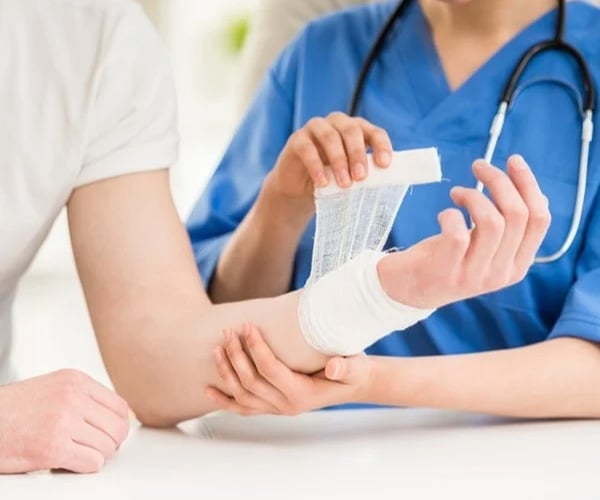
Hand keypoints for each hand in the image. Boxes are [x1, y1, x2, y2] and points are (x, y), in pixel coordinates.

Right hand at [0, 369, 129, 473]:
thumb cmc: (13, 411)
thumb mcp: (54, 389)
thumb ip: (83, 398)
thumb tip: (114, 417)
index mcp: (75, 381)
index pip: (120, 406)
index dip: (119, 426)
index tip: (111, 435)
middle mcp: (73, 397)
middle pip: (118, 428)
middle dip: (111, 444)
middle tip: (97, 450)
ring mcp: (64, 421)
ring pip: (107, 447)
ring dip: (96, 456)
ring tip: (77, 454)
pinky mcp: (52, 448)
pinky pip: (92, 462)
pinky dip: (85, 467)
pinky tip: (68, 462)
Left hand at [206, 323, 370, 415]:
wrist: (353, 384)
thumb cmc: (353, 371)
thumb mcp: (356, 366)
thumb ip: (346, 367)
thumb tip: (333, 368)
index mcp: (302, 394)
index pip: (270, 370)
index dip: (256, 347)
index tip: (248, 325)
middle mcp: (286, 405)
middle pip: (251, 381)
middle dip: (236, 355)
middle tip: (229, 331)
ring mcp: (277, 408)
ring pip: (242, 395)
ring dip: (227, 371)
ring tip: (218, 348)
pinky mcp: (272, 407)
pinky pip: (244, 408)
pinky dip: (225, 401)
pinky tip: (210, 390)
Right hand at [265, 112, 392, 202]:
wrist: (300, 191)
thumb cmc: (332, 182)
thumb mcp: (351, 178)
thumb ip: (363, 175)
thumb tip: (382, 184)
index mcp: (357, 130)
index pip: (374, 132)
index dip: (381, 146)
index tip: (384, 165)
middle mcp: (337, 123)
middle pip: (351, 130)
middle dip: (358, 154)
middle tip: (361, 177)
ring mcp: (315, 128)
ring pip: (329, 136)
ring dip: (339, 160)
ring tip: (344, 184)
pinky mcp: (297, 139)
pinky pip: (307, 148)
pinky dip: (316, 166)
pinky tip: (322, 183)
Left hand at [378, 155, 550, 308]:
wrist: (406, 289)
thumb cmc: (447, 258)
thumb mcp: (484, 245)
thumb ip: (507, 227)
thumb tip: (533, 193)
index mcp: (517, 266)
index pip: (539, 220)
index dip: (529, 185)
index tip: (513, 161)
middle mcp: (501, 274)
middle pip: (517, 215)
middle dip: (499, 181)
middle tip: (478, 166)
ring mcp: (474, 276)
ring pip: (492, 222)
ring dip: (474, 196)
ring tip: (457, 193)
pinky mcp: (446, 273)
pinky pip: (458, 235)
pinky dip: (451, 215)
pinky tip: (444, 214)